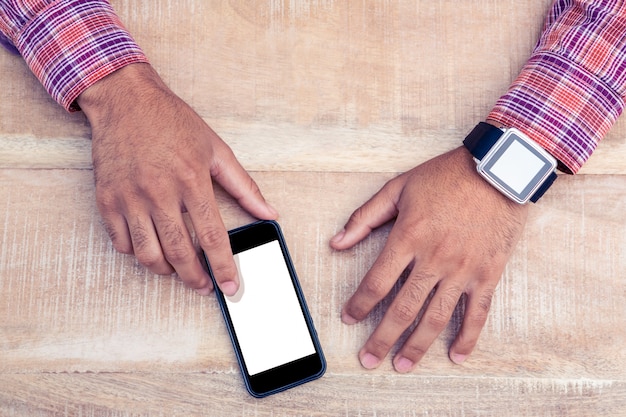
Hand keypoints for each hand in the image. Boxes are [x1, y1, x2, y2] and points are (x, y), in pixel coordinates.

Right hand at [77, 63, 277, 295]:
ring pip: (147, 254)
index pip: (213, 237)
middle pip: (179, 253)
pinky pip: (121, 242)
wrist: (126, 100)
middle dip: (195, 279)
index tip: (231, 287)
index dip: (223, 267)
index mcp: (192, 180)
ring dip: (166, 271)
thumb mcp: (216, 149)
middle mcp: (160, 192)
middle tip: (204, 287)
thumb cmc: (172, 122)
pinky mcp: (107, 199)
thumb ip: (244, 186)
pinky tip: (150, 248)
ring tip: (178, 270)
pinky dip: (137, 253)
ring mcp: (130, 198)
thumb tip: (269, 212)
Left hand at [330, 146, 527, 371]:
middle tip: (368, 359)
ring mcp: (463, 270)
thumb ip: (365, 217)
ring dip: (417, 346)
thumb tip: (337, 242)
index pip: (377, 282)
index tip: (349, 318)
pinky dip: (468, 337)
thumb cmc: (446, 176)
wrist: (499, 170)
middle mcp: (434, 259)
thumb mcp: (398, 188)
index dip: (359, 304)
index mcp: (409, 237)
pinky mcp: (488, 274)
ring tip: (402, 365)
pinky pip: (477, 313)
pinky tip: (457, 355)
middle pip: (402, 309)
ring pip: (436, 317)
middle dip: (382, 338)